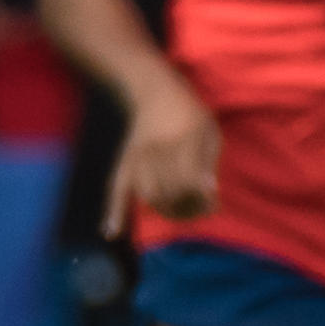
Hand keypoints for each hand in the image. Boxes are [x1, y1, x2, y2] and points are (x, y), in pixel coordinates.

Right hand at [105, 79, 219, 235]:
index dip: (203, 198)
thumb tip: (210, 192)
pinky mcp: (125, 160)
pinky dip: (114, 211)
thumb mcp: (209, 131)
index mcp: (184, 137)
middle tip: (202, 209)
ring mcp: (138, 155)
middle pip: (170, 192)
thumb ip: (208, 162)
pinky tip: (110, 233)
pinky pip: (115, 188)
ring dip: (167, 211)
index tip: (214, 204)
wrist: (155, 93)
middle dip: (189, 207)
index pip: (190, 180)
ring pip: (149, 195)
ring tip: (183, 211)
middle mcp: (158, 147)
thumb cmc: (190, 115)